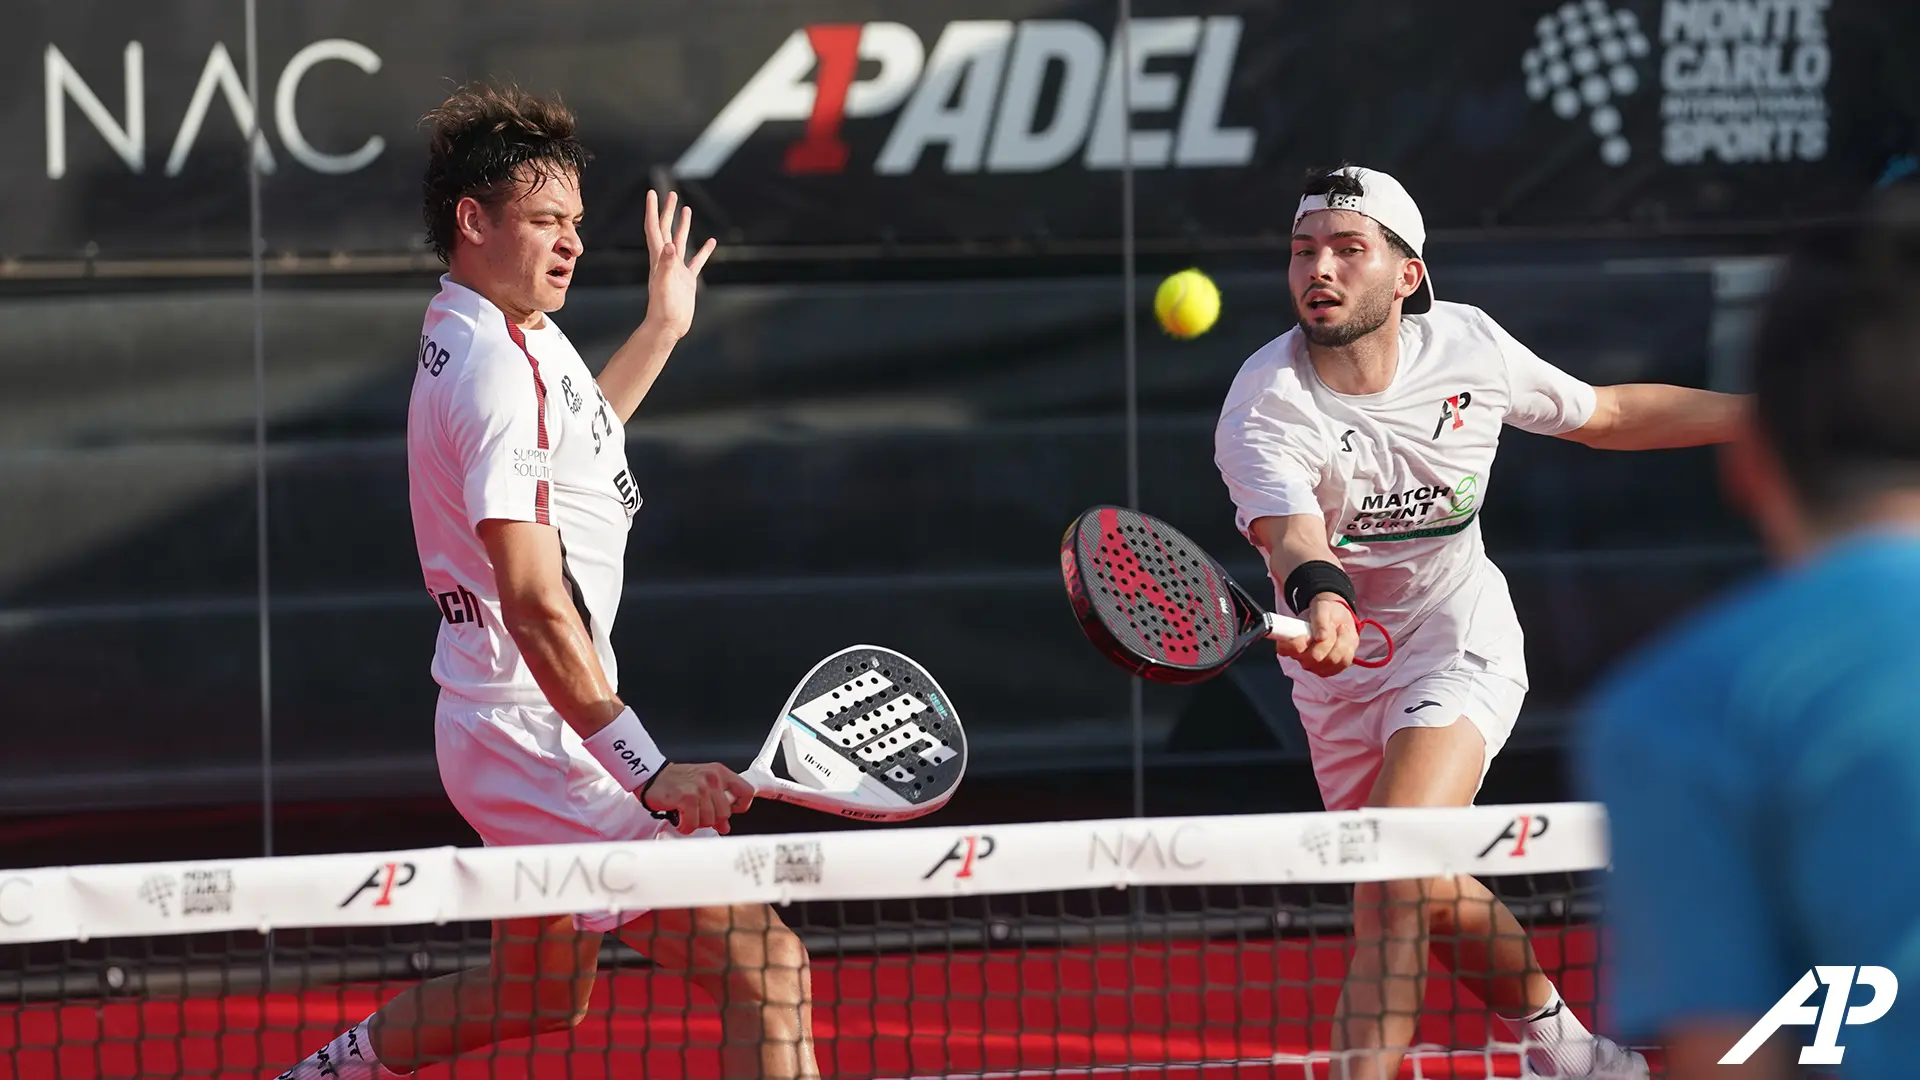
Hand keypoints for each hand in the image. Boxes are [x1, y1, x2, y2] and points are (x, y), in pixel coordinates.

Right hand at [640, 762, 754, 835]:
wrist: (651, 776)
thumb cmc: (676, 781)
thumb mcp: (702, 787)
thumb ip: (717, 804)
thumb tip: (725, 826)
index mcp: (720, 773)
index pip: (747, 792)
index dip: (740, 806)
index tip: (730, 811)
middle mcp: (712, 778)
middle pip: (725, 813)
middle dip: (711, 819)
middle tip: (697, 814)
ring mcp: (700, 787)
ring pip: (709, 820)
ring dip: (696, 822)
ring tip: (686, 814)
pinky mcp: (687, 797)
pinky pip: (693, 823)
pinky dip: (685, 826)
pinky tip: (680, 819)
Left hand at [642, 190, 716, 341]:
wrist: (668, 327)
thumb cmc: (664, 308)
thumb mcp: (664, 284)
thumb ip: (666, 265)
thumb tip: (670, 246)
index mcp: (658, 258)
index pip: (654, 228)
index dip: (652, 210)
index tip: (652, 193)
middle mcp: (666, 260)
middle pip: (665, 229)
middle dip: (667, 211)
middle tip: (671, 194)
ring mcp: (677, 269)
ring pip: (680, 241)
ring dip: (682, 225)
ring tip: (686, 210)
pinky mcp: (687, 279)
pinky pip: (696, 261)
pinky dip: (703, 251)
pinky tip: (711, 243)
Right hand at [1275, 594, 1359, 676]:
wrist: (1338, 620)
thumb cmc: (1326, 613)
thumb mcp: (1322, 608)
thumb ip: (1319, 620)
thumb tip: (1320, 637)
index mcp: (1291, 640)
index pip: (1288, 648)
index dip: (1299, 643)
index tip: (1310, 632)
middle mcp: (1299, 657)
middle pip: (1314, 657)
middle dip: (1328, 640)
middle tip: (1331, 626)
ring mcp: (1314, 666)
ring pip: (1331, 660)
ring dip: (1340, 642)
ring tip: (1340, 629)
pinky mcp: (1329, 670)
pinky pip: (1342, 663)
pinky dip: (1347, 649)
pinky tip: (1344, 640)